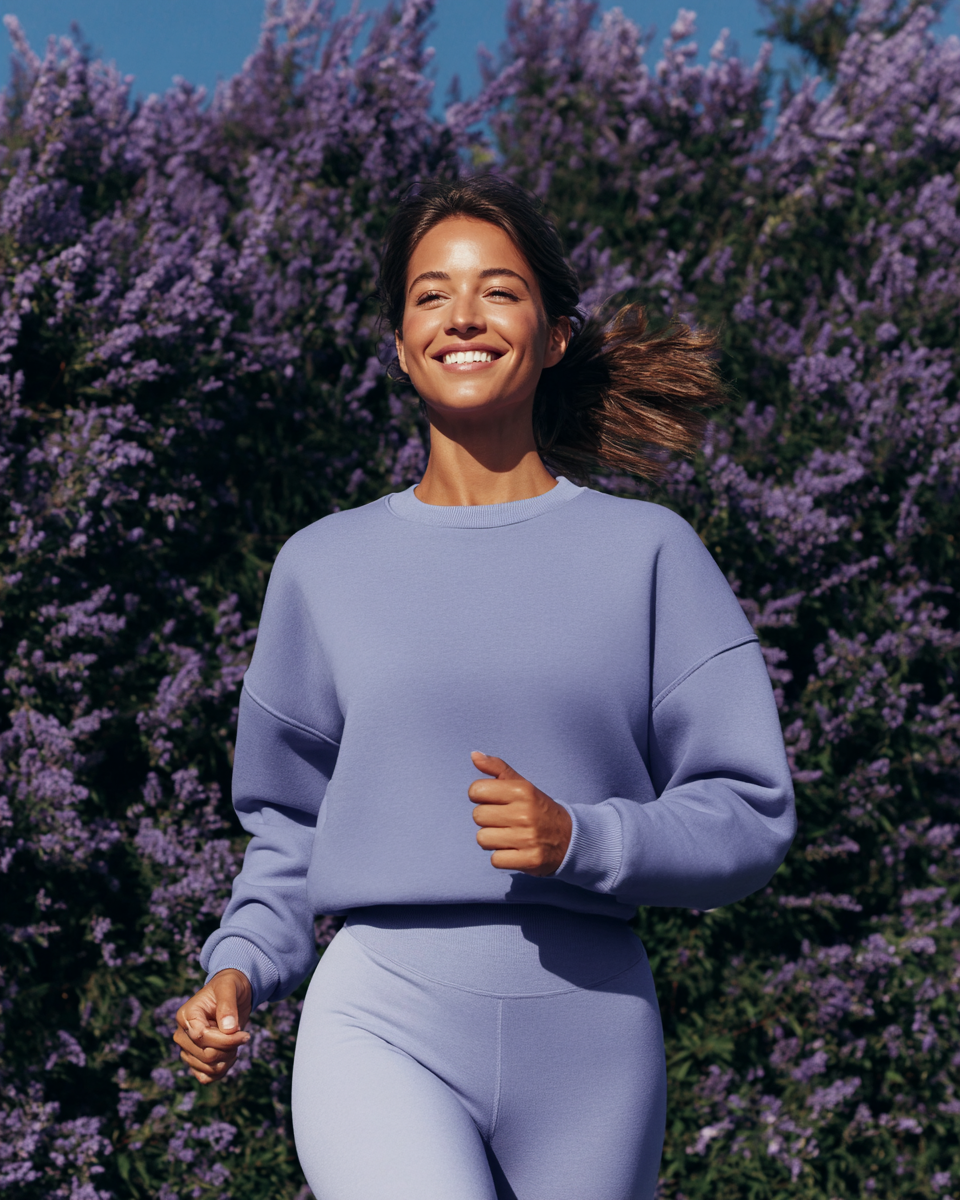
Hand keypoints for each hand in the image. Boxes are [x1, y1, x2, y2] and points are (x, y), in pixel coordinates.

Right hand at [172, 969, 251, 1084]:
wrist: (230, 995)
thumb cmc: (228, 988)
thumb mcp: (229, 988)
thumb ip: (228, 1006)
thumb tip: (229, 1029)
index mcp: (186, 1016)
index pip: (202, 1037)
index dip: (226, 1040)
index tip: (245, 1034)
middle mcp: (182, 1035)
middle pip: (206, 1055)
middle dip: (230, 1048)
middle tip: (243, 1036)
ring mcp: (187, 1050)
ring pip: (208, 1068)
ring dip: (228, 1059)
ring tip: (236, 1043)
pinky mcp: (194, 1061)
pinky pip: (205, 1077)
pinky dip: (221, 1071)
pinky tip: (230, 1056)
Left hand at [469, 752, 572, 876]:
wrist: (570, 838)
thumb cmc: (538, 809)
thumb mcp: (522, 785)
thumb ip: (497, 768)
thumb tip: (474, 755)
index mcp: (522, 791)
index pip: (476, 790)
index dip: (480, 796)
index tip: (493, 800)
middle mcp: (525, 813)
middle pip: (477, 816)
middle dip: (488, 819)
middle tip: (505, 820)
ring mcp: (528, 838)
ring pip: (482, 839)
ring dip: (493, 840)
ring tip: (509, 836)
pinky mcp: (530, 860)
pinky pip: (495, 860)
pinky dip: (502, 857)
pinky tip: (515, 850)